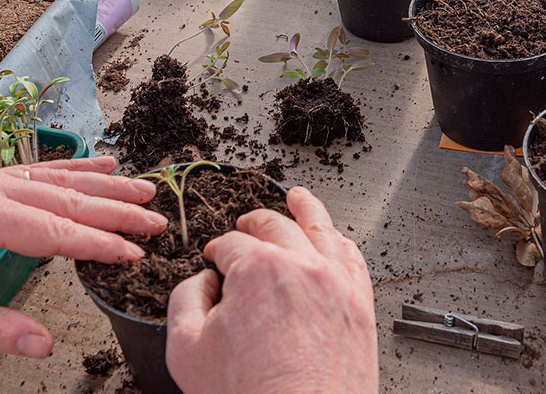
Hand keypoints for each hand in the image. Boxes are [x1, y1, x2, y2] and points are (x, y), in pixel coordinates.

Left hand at [0, 157, 164, 357]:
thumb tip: (42, 344)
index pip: (53, 231)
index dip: (98, 243)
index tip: (134, 253)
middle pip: (64, 198)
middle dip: (116, 210)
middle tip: (157, 220)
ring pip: (56, 178)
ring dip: (104, 184)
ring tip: (145, 189)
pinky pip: (36, 169)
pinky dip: (74, 168)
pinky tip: (102, 163)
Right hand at [166, 187, 377, 392]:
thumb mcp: (187, 348)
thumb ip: (185, 299)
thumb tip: (202, 281)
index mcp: (257, 269)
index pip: (231, 243)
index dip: (217, 251)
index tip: (214, 262)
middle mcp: (302, 266)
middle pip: (275, 226)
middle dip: (253, 223)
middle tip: (244, 226)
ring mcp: (337, 284)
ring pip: (321, 229)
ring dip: (305, 208)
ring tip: (299, 197)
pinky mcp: (360, 306)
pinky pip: (353, 259)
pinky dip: (341, 242)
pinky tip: (335, 239)